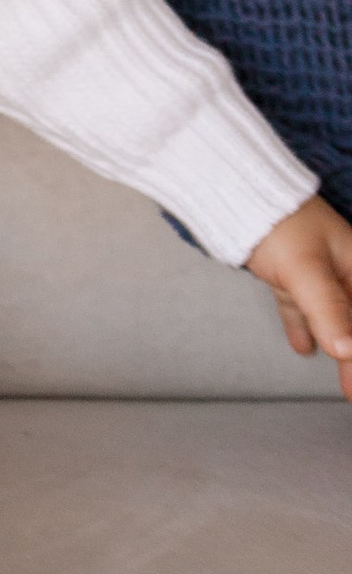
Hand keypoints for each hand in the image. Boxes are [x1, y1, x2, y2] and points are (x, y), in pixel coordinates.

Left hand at [245, 195, 351, 390]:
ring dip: (342, 350)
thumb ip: (329, 309)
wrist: (233, 187)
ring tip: (347, 385)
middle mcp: (344, 268)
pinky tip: (303, 347)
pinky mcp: (292, 271)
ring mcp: (317, 270)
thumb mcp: (306, 268)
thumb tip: (347, 351)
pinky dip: (306, 327)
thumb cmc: (277, 220)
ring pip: (335, 319)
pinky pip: (305, 307)